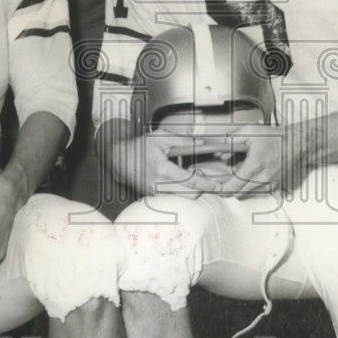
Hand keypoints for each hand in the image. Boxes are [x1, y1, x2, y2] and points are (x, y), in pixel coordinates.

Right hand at [110, 132, 232, 196]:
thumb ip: (183, 141)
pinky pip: (174, 199)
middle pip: (189, 195)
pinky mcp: (154, 197)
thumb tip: (202, 143)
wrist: (120, 160)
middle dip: (201, 189)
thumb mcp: (161, 138)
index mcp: (162, 170)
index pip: (190, 181)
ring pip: (182, 199)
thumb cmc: (140, 147)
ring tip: (191, 177)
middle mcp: (158, 185)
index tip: (217, 185)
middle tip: (204, 177)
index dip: (206, 184)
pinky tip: (180, 181)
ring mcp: (155, 194)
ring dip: (192, 190)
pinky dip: (182, 192)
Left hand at [207, 124, 310, 197]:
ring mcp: (271, 185)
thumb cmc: (275, 137)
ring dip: (242, 188)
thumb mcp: (250, 131)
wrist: (298, 143)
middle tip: (224, 179)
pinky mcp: (277, 187)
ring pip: (249, 194)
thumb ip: (231, 141)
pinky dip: (255, 189)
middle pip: (238, 194)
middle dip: (229, 188)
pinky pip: (262, 193)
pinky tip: (254, 179)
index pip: (232, 187)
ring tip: (242, 173)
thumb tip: (221, 155)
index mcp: (254, 166)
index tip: (214, 186)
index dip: (220, 189)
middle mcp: (263, 179)